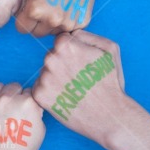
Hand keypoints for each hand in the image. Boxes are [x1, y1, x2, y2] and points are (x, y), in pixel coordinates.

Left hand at [0, 83, 44, 149]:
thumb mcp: (39, 132)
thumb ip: (37, 111)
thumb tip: (32, 101)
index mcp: (27, 103)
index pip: (29, 91)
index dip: (27, 102)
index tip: (22, 112)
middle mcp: (8, 98)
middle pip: (14, 86)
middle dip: (14, 97)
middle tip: (10, 113)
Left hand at [16, 0, 100, 36]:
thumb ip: (18, 4)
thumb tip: (16, 17)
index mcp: (34, 11)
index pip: (22, 29)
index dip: (24, 20)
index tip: (28, 12)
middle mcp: (51, 20)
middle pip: (36, 33)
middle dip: (36, 24)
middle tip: (44, 8)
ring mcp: (67, 23)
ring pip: (52, 32)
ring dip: (51, 24)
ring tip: (57, 6)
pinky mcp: (81, 23)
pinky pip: (67, 30)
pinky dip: (65, 22)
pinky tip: (68, 7)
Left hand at [32, 30, 124, 145]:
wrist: (108, 116)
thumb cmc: (110, 82)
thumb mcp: (109, 48)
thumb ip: (86, 35)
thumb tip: (71, 33)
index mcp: (65, 45)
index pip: (60, 42)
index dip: (72, 52)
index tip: (82, 64)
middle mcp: (51, 59)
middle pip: (51, 57)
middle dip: (62, 65)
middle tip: (79, 79)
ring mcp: (43, 77)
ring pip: (46, 73)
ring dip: (55, 79)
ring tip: (74, 90)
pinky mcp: (39, 95)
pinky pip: (40, 88)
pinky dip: (49, 93)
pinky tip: (65, 99)